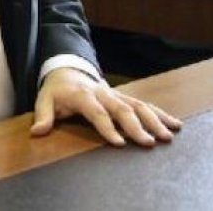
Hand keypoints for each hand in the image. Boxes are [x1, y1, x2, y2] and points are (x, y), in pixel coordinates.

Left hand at [30, 67, 181, 145]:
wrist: (68, 69)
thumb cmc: (57, 89)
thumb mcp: (44, 99)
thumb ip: (43, 116)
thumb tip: (37, 132)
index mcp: (83, 95)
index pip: (97, 112)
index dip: (107, 127)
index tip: (118, 143)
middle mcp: (103, 93)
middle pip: (122, 109)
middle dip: (137, 127)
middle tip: (150, 142)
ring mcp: (116, 94)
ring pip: (139, 105)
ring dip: (155, 120)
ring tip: (168, 136)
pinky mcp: (124, 97)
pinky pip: (144, 104)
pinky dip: (160, 114)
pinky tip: (175, 124)